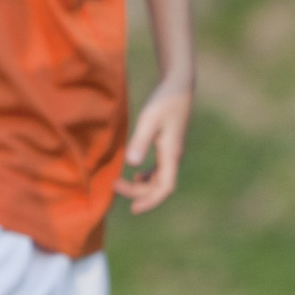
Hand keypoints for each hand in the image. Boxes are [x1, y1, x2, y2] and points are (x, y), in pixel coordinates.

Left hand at [117, 83, 192, 213]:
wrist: (180, 86)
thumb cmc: (164, 101)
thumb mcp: (149, 120)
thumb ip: (140, 141)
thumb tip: (132, 164)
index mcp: (172, 154)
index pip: (165, 188)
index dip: (150, 201)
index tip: (132, 208)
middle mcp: (175, 157)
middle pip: (160, 187)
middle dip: (138, 192)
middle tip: (114, 185)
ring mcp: (173, 153)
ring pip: (160, 180)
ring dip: (142, 186)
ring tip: (121, 184)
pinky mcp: (169, 146)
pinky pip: (160, 170)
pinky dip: (147, 177)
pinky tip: (136, 174)